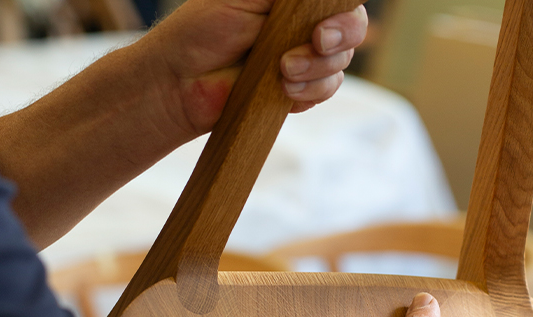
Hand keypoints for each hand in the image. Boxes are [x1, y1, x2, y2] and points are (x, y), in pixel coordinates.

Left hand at [144, 0, 367, 137]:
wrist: (180, 82)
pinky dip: (309, 91)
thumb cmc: (203, 29)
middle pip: (352, 29)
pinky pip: (324, 91)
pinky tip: (284, 89)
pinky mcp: (297, 91)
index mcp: (293, 0)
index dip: (346, 12)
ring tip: (282, 72)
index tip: (325, 26)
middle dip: (340, 39)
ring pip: (339, 64)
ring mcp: (303, 58)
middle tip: (315, 44)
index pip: (340, 0)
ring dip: (317, 70)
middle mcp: (302, 24)